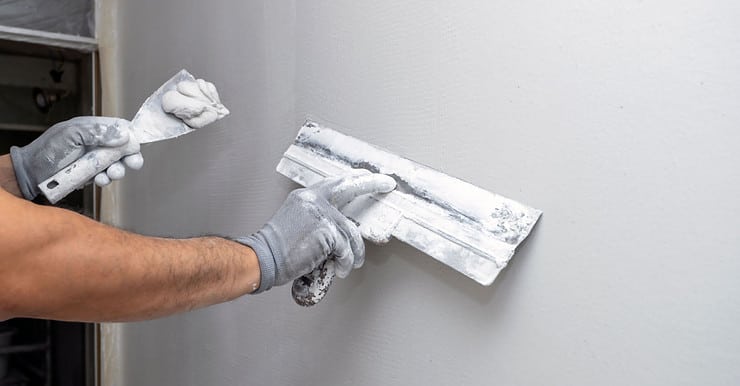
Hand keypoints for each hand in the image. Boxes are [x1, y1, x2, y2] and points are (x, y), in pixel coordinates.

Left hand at [10, 117, 143, 199]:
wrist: (32, 173)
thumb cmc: (48, 149)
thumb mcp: (72, 134)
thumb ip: (98, 133)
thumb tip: (124, 135)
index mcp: (94, 129)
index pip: (120, 128)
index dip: (131, 135)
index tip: (136, 144)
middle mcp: (97, 143)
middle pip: (124, 148)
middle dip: (131, 156)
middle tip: (133, 163)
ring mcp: (95, 160)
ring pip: (118, 164)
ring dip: (119, 170)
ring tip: (112, 173)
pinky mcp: (92, 175)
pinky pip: (106, 177)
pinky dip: (106, 179)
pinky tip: (99, 179)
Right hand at [238, 172, 395, 292]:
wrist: (262, 258)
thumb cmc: (277, 249)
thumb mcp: (295, 221)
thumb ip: (316, 218)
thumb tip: (339, 227)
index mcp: (305, 196)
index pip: (335, 183)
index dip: (354, 179)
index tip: (368, 176)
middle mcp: (313, 200)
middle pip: (349, 187)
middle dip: (372, 183)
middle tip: (386, 183)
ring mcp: (320, 214)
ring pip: (351, 231)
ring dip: (354, 251)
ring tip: (350, 263)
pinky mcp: (326, 231)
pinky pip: (346, 247)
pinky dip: (345, 261)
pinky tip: (340, 268)